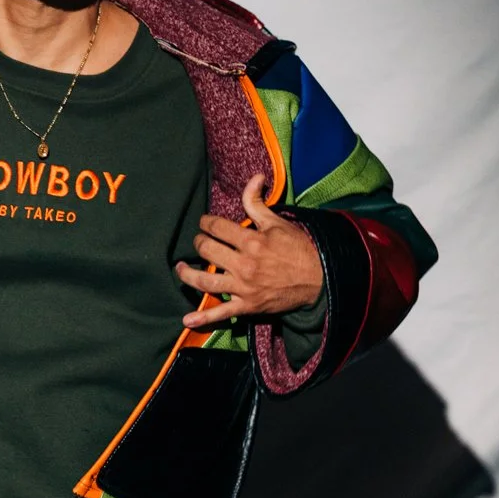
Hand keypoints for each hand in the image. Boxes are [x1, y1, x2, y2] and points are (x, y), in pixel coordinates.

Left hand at [176, 173, 323, 328]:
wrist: (319, 278)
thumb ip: (258, 203)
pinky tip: (186, 320)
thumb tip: (254, 177)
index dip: (206, 223)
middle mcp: (244, 264)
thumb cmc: (298, 248)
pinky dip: (204, 318)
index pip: (216, 227)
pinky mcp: (247, 306)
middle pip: (207, 250)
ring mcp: (244, 287)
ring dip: (187, 275)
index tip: (204, 223)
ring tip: (180, 269)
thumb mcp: (278, 222)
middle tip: (199, 242)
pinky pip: (222, 313)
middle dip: (199, 243)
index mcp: (251, 241)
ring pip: (206, 281)